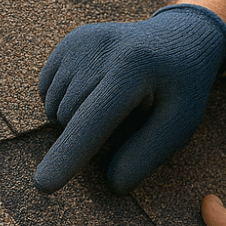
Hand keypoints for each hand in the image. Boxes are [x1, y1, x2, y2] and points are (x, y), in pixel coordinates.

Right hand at [34, 4, 225, 193]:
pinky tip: (94, 90)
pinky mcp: (70, 40)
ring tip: (112, 102)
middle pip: (69, 117)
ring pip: (53, 105)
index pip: (92, 122)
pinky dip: (63, 99)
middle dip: (87, 133)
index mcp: (133, 70)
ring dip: (73, 118)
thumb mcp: (179, 123)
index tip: (43, 186)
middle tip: (125, 116)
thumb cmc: (182, 87)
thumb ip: (145, 155)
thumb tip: (112, 185)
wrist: (178, 39)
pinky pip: (46, 88)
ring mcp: (82, 41)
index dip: (67, 156)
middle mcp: (102, 49)